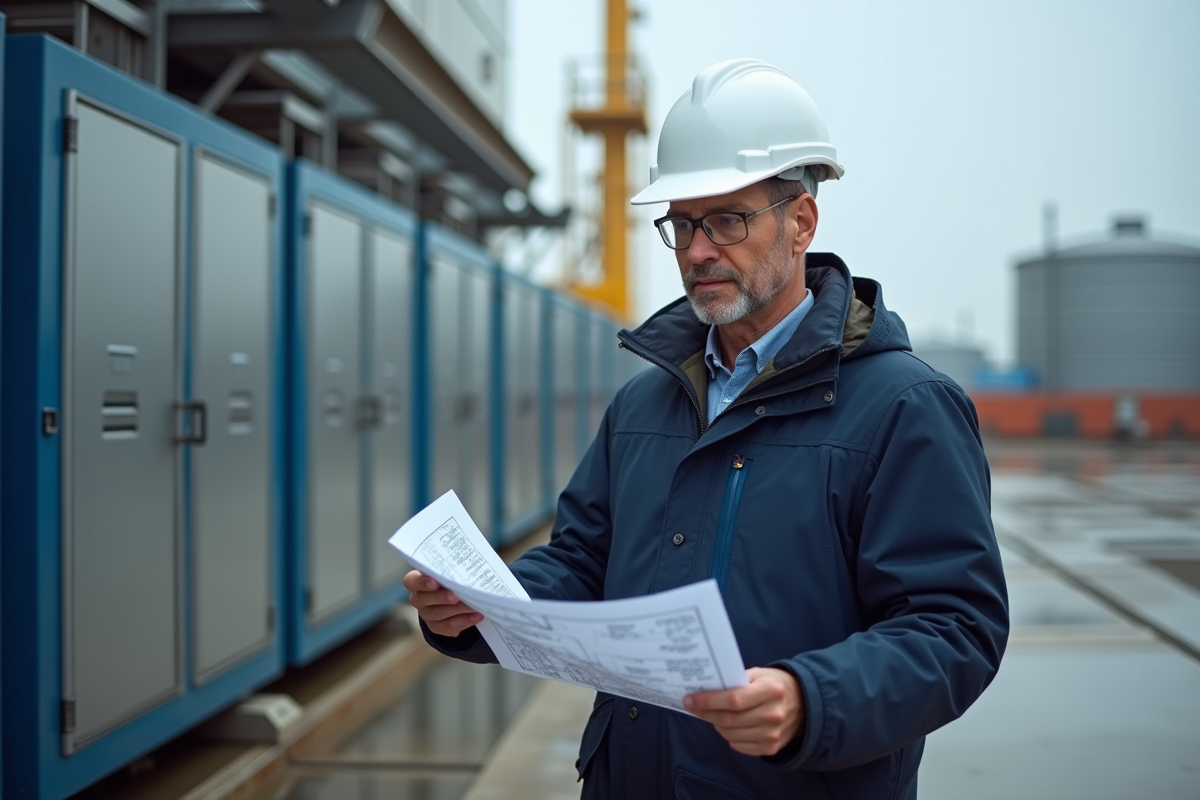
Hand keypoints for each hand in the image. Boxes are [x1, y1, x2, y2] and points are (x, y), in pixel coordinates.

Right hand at [403, 570, 482, 636]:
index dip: (421, 582)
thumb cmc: (450, 579)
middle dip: (441, 597)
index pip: (411, 581)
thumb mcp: (449, 572)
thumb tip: (471, 564)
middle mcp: (419, 599)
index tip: (435, 582)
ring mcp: (426, 614)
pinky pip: (449, 626)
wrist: (452, 601)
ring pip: (438, 613)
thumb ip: (453, 569)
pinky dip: (464, 620)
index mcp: (417, 581)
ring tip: (473, 606)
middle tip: (456, 596)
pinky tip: (476, 616)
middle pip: (424, 599)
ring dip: (457, 609)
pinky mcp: (437, 627)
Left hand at [683, 667, 804, 756]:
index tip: (690, 699)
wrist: (804, 705)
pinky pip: (739, 746)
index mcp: (770, 691)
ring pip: (731, 734)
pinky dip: (728, 736)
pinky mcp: (771, 747)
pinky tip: (728, 726)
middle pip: (729, 719)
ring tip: (710, 715)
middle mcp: (773, 714)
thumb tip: (706, 689)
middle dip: (705, 713)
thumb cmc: (774, 685)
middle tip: (692, 707)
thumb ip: (736, 681)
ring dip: (715, 724)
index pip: (733, 700)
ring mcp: (772, 734)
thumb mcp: (759, 674)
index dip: (708, 701)